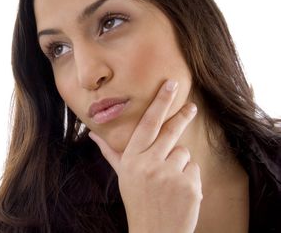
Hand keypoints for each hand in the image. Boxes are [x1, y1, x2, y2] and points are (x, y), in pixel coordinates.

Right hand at [89, 80, 201, 232]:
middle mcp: (149, 164)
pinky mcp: (189, 185)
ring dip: (180, 164)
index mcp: (132, 158)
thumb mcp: (122, 175)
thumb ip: (111, 152)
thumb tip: (93, 134)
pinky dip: (190, 178)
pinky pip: (194, 169)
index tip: (170, 86)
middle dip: (182, 116)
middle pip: (170, 131)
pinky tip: (180, 193)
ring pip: (183, 153)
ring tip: (169, 183)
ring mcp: (170, 174)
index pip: (147, 124)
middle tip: (191, 105)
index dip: (160, 103)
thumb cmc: (138, 200)